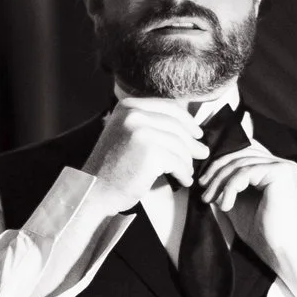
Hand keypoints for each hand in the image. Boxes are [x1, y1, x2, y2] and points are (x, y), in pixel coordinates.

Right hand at [82, 98, 207, 202]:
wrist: (95, 189)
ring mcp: (142, 132)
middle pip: (176, 126)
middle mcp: (134, 115)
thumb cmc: (112, 166)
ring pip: (179, 145)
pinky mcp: (151, 153)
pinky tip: (184, 180)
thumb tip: (189, 127)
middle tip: (202, 153)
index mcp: (128, 106)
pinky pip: (178, 162)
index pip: (168, 107)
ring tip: (187, 172)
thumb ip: (149, 123)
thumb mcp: (126, 133)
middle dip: (192, 142)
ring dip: (187, 161)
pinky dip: (183, 173)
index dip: (186, 120)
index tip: (196, 132)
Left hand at [200, 139, 296, 260]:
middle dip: (217, 170)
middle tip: (203, 189)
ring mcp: (284, 167)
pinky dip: (231, 187)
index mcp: (275, 169)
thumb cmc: (262, 233)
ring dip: (220, 181)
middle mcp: (282, 164)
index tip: (203, 182)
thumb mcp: (237, 203)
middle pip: (241, 153)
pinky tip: (226, 205)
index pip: (244, 152)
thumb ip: (227, 186)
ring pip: (241, 163)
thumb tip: (205, 175)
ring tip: (209, 199)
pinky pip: (246, 172)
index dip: (221, 162)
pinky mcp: (282, 173)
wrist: (280, 252)